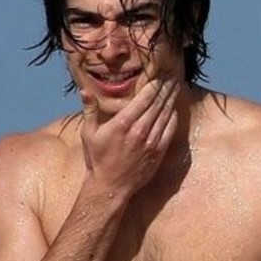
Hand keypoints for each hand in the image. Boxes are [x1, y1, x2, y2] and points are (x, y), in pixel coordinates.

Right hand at [79, 77, 179, 196]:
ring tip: (176, 87)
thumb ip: (90, 110)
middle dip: (166, 88)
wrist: (111, 187)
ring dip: (171, 100)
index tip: (160, 74)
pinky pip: (169, 131)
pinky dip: (173, 118)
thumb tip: (84, 90)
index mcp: (123, 123)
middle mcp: (139, 131)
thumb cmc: (98, 159)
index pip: (144, 98)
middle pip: (158, 103)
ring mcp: (151, 143)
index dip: (155, 84)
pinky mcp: (158, 154)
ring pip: (165, 115)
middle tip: (172, 75)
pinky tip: (174, 109)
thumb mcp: (89, 133)